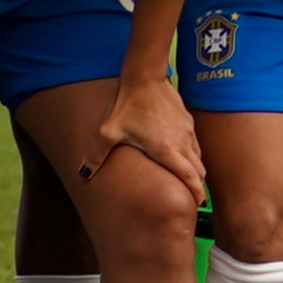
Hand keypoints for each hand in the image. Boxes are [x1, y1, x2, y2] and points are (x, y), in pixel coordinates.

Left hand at [86, 71, 206, 206]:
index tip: (196, 205)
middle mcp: (182, 143)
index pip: (190, 178)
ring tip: (186, 180)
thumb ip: (96, 155)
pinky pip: (196, 144)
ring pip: (199, 158)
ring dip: (195, 170)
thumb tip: (83, 174)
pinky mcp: (188, 121)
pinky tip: (181, 156)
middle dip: (197, 186)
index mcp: (167, 150)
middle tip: (191, 198)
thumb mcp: (108, 132)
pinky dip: (193, 155)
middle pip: (199, 171)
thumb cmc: (127, 105)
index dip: (196, 194)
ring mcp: (188, 131)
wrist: (145, 77)